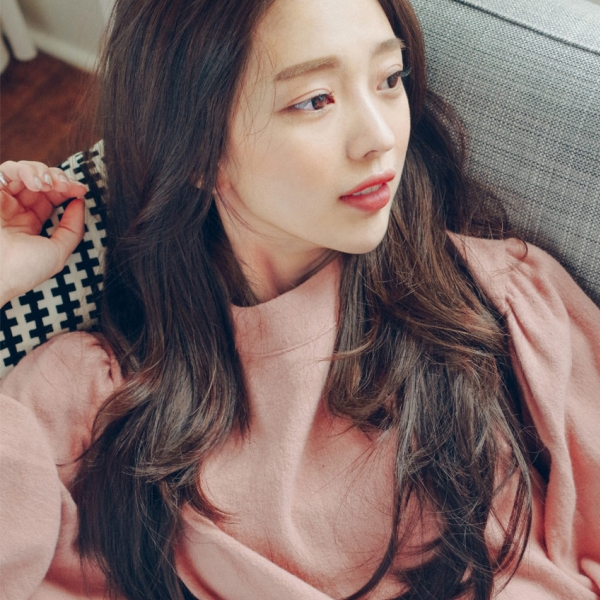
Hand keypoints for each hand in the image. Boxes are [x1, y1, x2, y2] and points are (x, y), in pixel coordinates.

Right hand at [0, 161, 87, 306]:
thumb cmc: (22, 270)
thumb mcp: (58, 252)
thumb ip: (72, 229)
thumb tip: (80, 204)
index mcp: (30, 223)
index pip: (51, 197)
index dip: (67, 190)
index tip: (81, 191)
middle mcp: (15, 210)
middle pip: (41, 181)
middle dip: (59, 179)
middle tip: (68, 186)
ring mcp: (2, 200)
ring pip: (24, 171)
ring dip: (42, 173)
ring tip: (49, 185)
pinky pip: (6, 171)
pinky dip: (25, 171)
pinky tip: (36, 184)